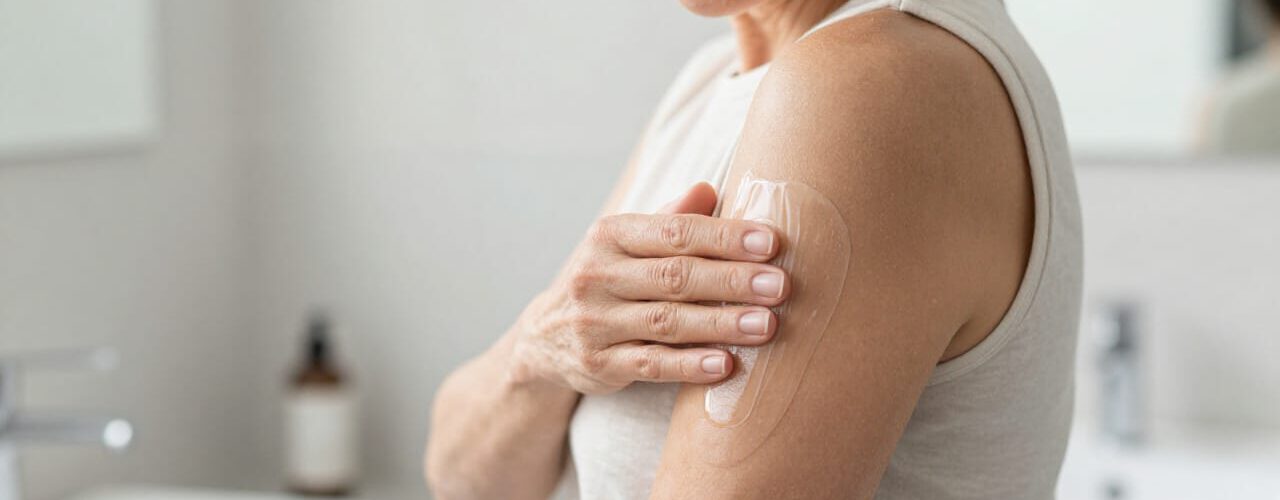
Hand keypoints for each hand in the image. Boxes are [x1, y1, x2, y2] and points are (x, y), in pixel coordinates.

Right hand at [510, 183, 789, 394]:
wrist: (544, 336)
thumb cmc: (606, 279)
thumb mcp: (626, 243)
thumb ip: (669, 220)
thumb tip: (710, 189)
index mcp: (610, 236)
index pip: (674, 232)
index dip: (724, 237)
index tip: (771, 242)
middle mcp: (597, 276)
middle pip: (674, 276)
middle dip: (732, 281)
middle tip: (780, 285)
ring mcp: (595, 322)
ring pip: (667, 322)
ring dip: (720, 324)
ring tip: (767, 325)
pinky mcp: (599, 365)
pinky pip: (651, 365)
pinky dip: (689, 366)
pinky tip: (724, 365)